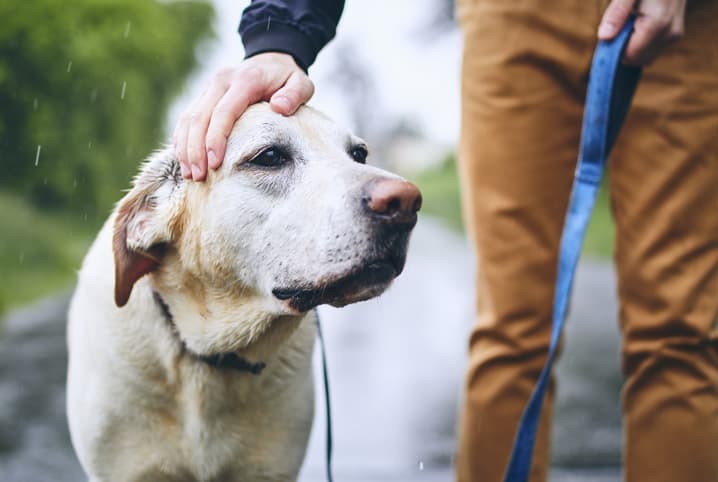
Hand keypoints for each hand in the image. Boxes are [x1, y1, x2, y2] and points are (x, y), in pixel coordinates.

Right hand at [173, 52, 313, 180]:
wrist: (271, 60)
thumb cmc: (287, 78)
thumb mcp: (301, 83)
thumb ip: (294, 94)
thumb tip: (279, 107)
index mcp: (245, 80)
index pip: (224, 111)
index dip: (216, 138)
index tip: (215, 163)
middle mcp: (222, 81)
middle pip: (199, 117)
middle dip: (196, 149)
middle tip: (198, 177)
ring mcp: (210, 87)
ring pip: (188, 118)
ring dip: (185, 147)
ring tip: (189, 175)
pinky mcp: (204, 95)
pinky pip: (187, 118)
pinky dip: (182, 139)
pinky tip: (184, 160)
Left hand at [598, 0, 685, 65]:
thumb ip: (617, 13)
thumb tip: (604, 37)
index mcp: (658, 24)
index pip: (630, 55)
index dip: (615, 48)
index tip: (609, 32)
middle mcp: (669, 34)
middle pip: (636, 60)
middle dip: (623, 46)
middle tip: (621, 24)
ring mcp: (674, 37)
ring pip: (643, 58)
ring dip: (631, 45)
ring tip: (631, 21)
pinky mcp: (674, 37)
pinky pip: (650, 51)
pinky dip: (640, 43)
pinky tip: (638, 24)